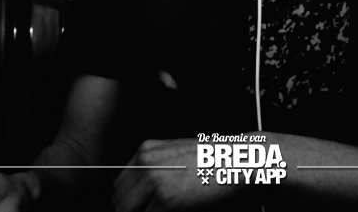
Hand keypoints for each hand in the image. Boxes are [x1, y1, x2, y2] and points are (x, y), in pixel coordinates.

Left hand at [110, 139, 238, 211]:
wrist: (238, 161)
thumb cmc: (216, 161)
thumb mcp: (178, 157)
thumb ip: (155, 171)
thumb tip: (142, 195)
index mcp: (146, 151)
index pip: (119, 184)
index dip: (128, 201)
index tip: (137, 208)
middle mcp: (146, 163)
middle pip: (119, 200)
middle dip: (131, 211)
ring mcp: (154, 181)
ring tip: (163, 211)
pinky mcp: (166, 201)